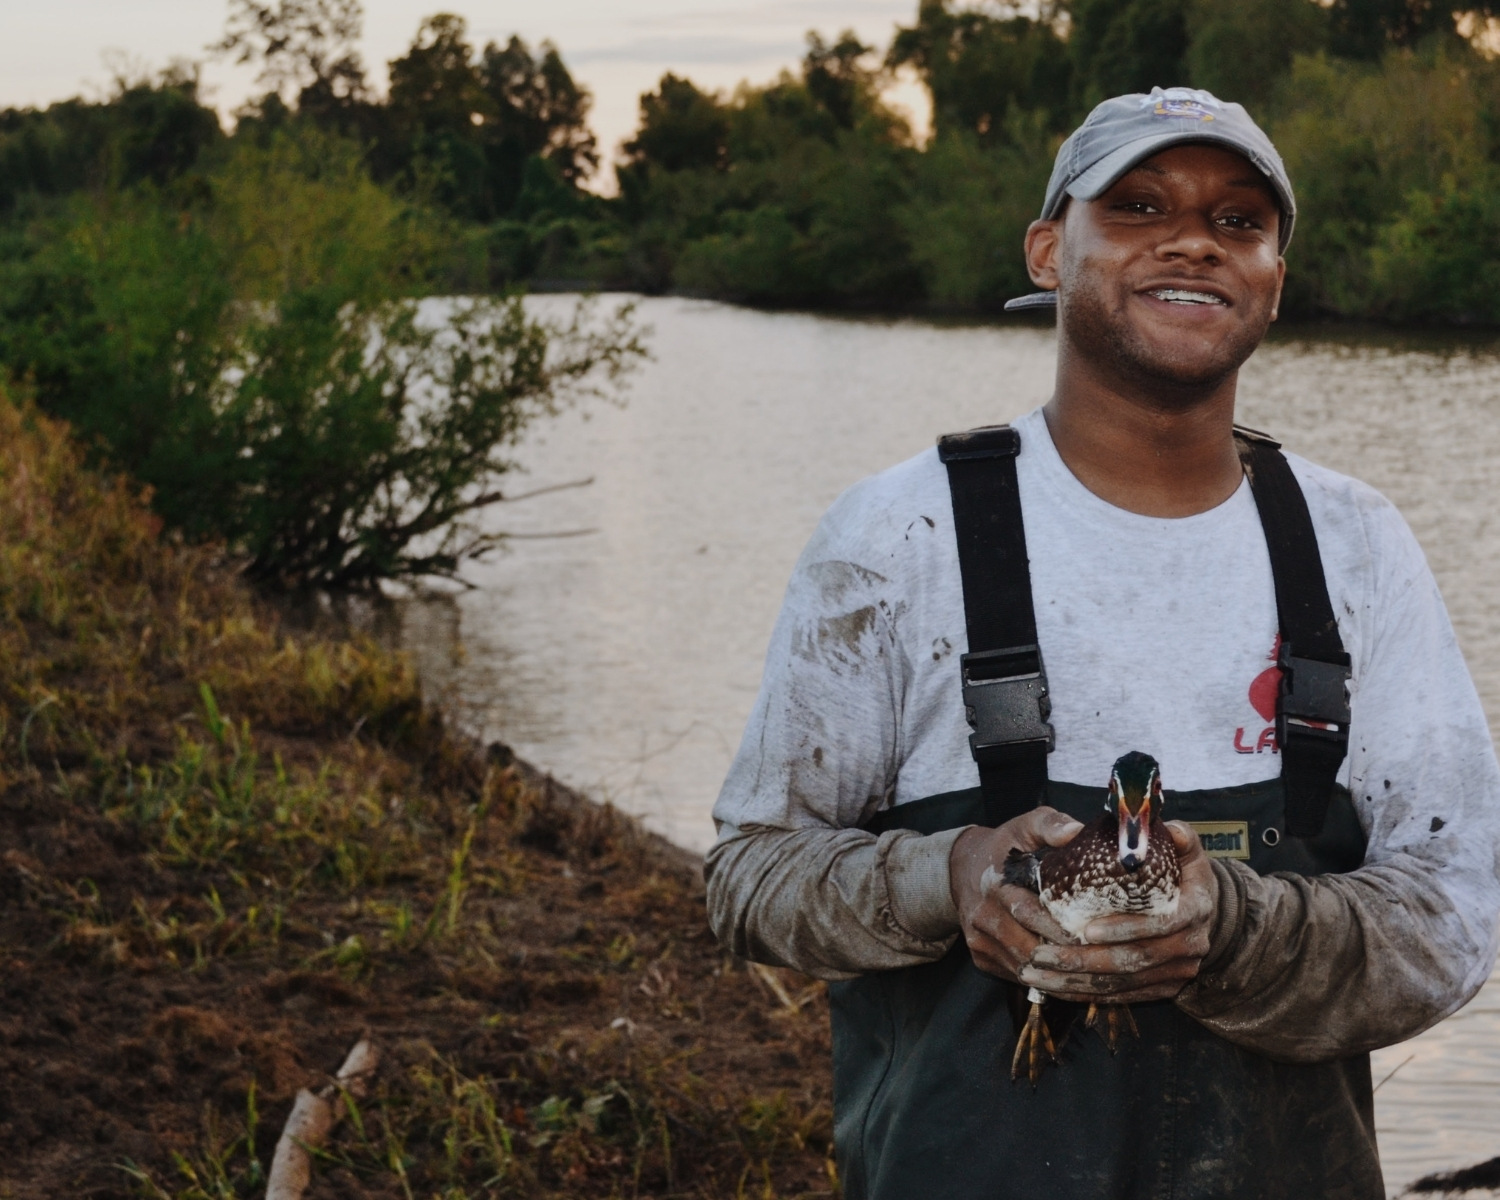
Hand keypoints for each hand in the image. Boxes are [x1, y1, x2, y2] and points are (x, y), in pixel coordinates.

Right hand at [949, 807, 1086, 983]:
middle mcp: (982, 917)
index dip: (1060, 928)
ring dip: (1056, 974)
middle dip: (1064, 957)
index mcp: (995, 885)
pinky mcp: (979, 957)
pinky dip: (1042, 978)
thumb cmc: (1004, 847)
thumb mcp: (1025, 826)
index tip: (1091, 935)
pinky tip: (1067, 975)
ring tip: (1089, 972)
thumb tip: (1077, 831)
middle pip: (1028, 948)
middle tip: (1100, 960)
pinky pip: (1015, 974)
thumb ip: (1050, 825)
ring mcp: (978, 940)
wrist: (960, 868)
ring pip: (1023, 968)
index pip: (1029, 914)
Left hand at [1017, 820, 1218, 1003]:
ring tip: (1034, 973)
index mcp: (1194, 908)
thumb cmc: (1183, 871)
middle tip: (1042, 954)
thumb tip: (1166, 827)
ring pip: (1122, 984)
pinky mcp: (1163, 989)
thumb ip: (1176, 834)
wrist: (1203, 909)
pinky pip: (1121, 996)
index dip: (1125, 928)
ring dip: (1076, 981)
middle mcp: (1190, 946)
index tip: (1086, 929)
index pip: (1160, 924)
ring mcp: (1177, 972)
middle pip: (1135, 961)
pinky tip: (1053, 988)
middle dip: (1085, 961)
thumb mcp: (1184, 847)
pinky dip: (1086, 993)